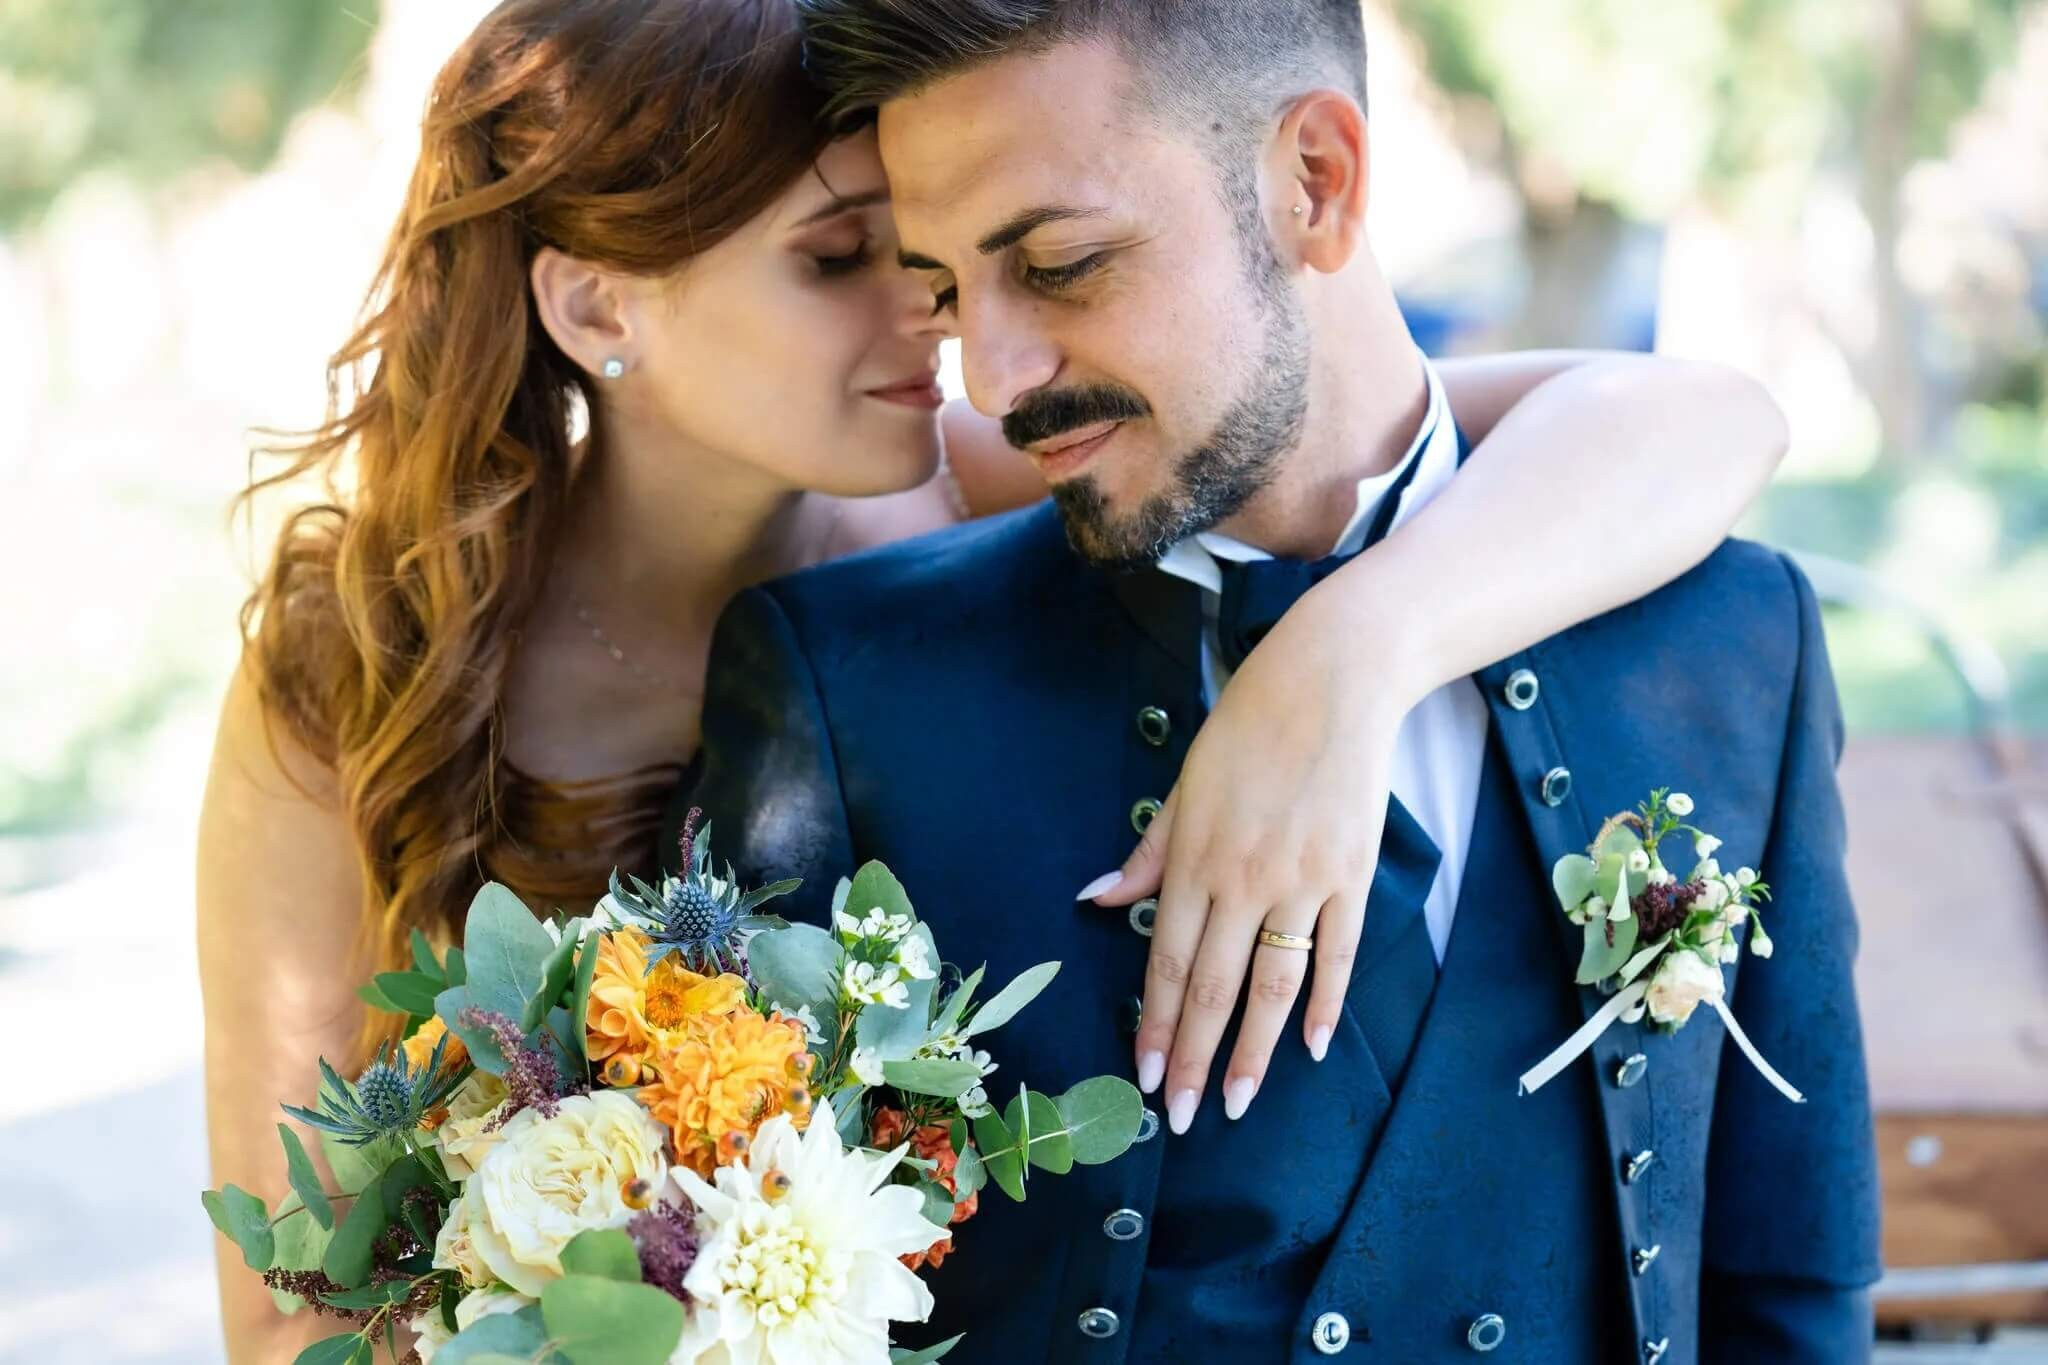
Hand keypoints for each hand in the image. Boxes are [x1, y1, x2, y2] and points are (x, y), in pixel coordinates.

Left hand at [1087, 590, 1416, 1133]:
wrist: (1333, 682)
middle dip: (1193, 1059)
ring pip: (1273, 987)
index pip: (1165, 962)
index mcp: (1194, 858)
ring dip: (1253, 1052)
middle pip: (1212, 988)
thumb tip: (1098, 900)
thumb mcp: (1185, 787)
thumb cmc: (1249, 729)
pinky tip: (1313, 1047)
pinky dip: (1325, 1005)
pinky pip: (1337, 956)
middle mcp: (1244, 879)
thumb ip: (1147, 854)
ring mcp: (1302, 881)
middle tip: (1185, 1116)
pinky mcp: (1352, 876)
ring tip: (1238, 1102)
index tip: (1146, 1076)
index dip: (1154, 1025)